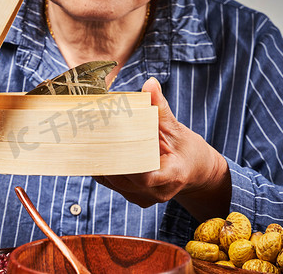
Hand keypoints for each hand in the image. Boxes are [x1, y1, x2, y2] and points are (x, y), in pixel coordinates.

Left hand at [94, 77, 230, 221]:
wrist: (193, 171)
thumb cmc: (185, 149)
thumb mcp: (176, 128)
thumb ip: (160, 107)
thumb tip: (150, 83)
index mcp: (172, 175)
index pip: (146, 178)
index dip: (128, 166)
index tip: (112, 148)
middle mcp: (157, 192)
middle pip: (124, 180)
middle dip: (107, 160)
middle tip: (90, 139)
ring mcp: (145, 198)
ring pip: (115, 184)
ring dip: (102, 165)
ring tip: (88, 144)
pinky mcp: (136, 198)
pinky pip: (114, 186)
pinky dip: (105, 170)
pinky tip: (95, 153)